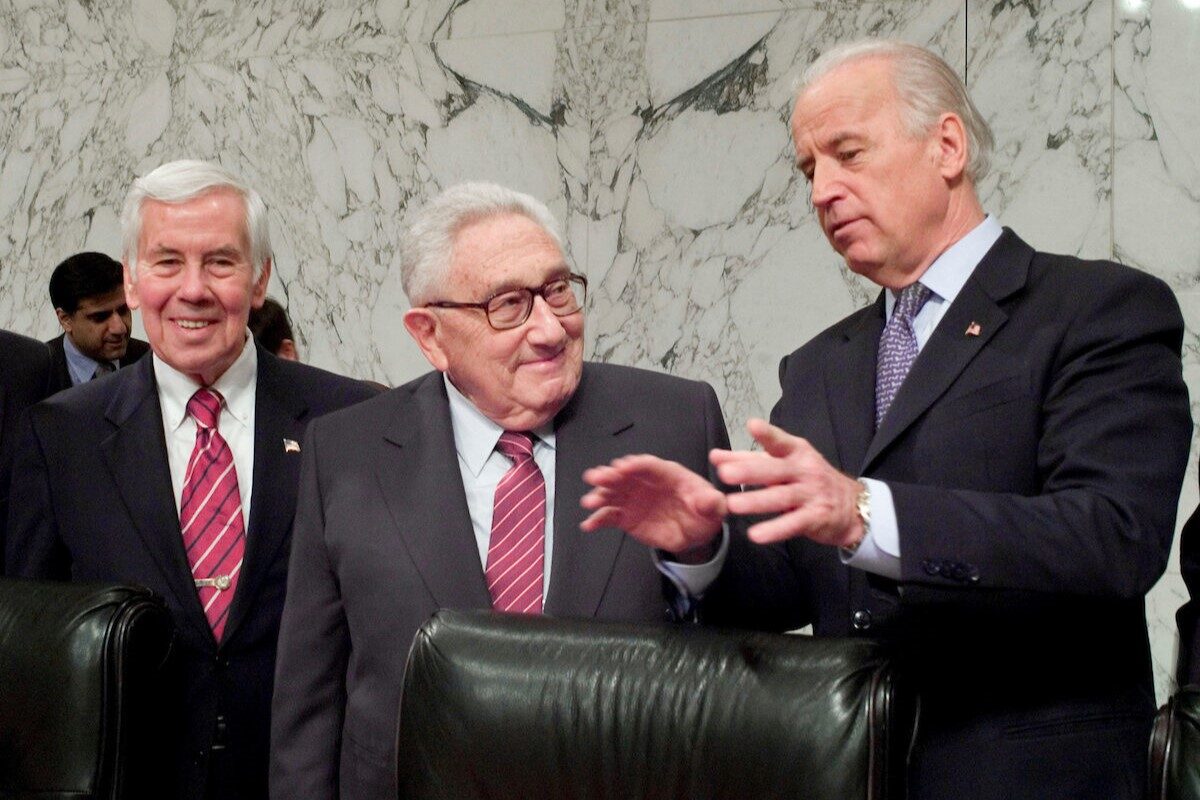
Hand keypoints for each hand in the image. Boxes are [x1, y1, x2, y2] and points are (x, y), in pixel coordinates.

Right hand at [581, 454, 725, 557]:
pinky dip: (598, 520)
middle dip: (611, 476)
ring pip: (613, 494)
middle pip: (625, 476)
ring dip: (600, 495)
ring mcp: (634, 499)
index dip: (636, 464)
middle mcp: (646, 483)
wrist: (695, 532)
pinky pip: (610, 516)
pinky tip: (589, 524)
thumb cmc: (704, 512)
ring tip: (589, 502)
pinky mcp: (627, 517)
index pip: (649, 465)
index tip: (623, 466)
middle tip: (597, 477)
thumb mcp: (714, 507)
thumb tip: (710, 500)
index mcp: (667, 474)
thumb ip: (711, 502)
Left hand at [711, 418, 862, 546]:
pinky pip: (793, 524)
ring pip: (781, 498)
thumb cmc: (809, 480)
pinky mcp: (815, 518)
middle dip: (749, 471)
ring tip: (732, 505)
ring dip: (756, 502)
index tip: (752, 426)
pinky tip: (756, 535)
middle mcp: (804, 470)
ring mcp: (811, 494)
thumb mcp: (784, 464)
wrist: (853, 506)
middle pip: (775, 470)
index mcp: (796, 453)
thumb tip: (715, 456)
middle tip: (724, 473)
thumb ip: (748, 460)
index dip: (768, 434)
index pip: (780, 442)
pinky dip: (775, 529)